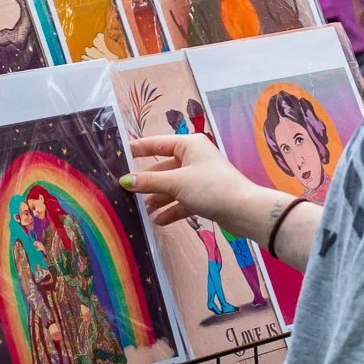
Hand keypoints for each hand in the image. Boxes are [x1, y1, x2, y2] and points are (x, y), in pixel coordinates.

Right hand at [125, 134, 274, 236]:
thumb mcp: (176, 183)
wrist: (243, 210)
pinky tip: (159, 220)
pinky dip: (171, 209)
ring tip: (143, 211)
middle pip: (164, 168)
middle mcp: (194, 158)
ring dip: (158, 198)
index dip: (139, 148)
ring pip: (172, 186)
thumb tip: (124, 181)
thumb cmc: (210, 187)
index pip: (158, 143)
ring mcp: (200, 177)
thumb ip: (149, 182)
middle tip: (126, 192)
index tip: (121, 153)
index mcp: (189, 145)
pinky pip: (182, 200)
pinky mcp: (205, 195)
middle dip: (148, 182)